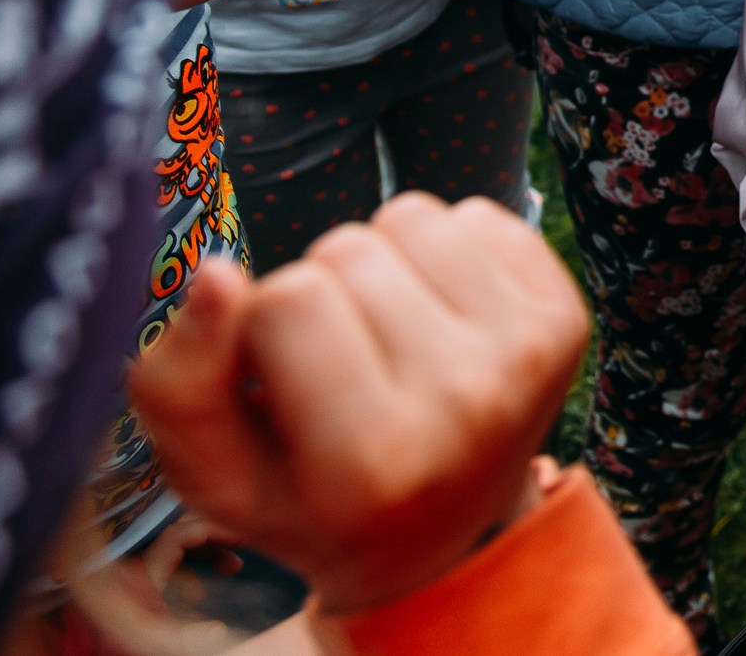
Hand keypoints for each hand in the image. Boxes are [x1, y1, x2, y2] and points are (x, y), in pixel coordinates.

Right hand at [126, 194, 588, 614]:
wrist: (446, 531)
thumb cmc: (313, 497)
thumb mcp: (218, 475)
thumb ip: (178, 385)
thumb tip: (217, 272)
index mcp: (375, 459)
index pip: (290, 297)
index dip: (264, 327)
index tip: (283, 383)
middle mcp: (469, 403)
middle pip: (350, 248)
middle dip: (324, 291)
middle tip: (341, 367)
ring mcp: (529, 355)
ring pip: (412, 217)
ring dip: (384, 263)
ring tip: (388, 339)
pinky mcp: (566, 316)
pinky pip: (477, 214)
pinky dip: (444, 253)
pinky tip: (439, 321)